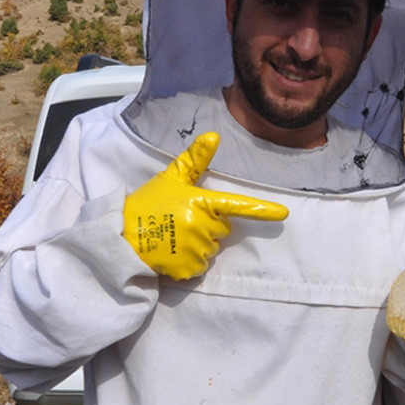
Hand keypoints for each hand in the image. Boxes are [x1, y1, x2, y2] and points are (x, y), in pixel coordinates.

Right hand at [123, 132, 287, 279]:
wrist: (120, 235)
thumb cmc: (147, 203)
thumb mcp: (170, 178)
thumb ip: (194, 159)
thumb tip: (214, 135)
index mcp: (200, 202)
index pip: (235, 205)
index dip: (261, 210)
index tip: (284, 213)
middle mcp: (201, 226)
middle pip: (222, 229)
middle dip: (207, 225)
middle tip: (180, 220)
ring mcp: (194, 249)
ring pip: (211, 249)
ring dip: (198, 244)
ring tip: (173, 237)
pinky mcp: (186, 269)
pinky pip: (200, 267)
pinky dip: (188, 263)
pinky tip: (172, 252)